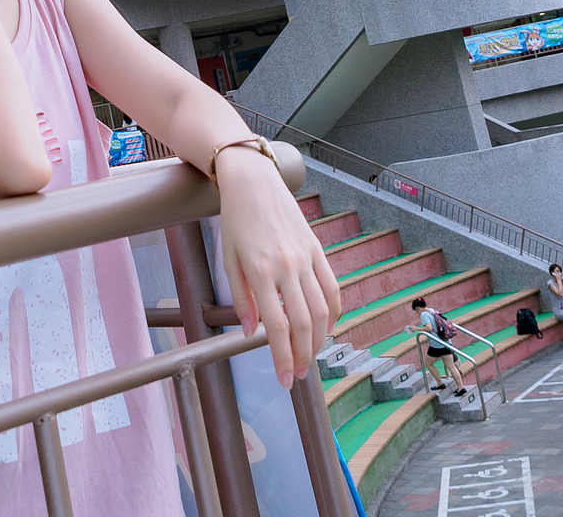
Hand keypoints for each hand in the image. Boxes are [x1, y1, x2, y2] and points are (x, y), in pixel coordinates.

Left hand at [215, 149, 339, 390]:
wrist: (254, 183)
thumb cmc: (236, 221)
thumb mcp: (228, 260)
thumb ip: (241, 299)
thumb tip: (250, 332)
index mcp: (260, 271)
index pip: (276, 326)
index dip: (282, 358)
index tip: (284, 380)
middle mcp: (287, 266)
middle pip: (303, 323)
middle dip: (302, 356)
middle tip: (298, 375)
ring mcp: (306, 257)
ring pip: (322, 309)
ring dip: (319, 339)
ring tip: (310, 357)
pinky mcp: (317, 249)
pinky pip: (332, 287)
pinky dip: (333, 312)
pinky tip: (327, 328)